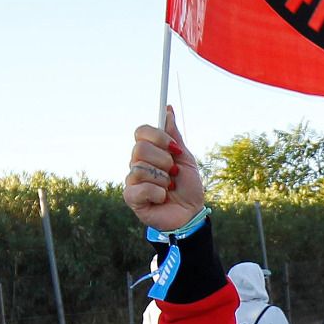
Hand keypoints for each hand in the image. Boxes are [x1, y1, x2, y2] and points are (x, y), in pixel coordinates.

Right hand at [123, 107, 204, 232]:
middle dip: (164, 161)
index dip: (159, 137)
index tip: (175, 149)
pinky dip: (158, 193)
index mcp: (149, 151)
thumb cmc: (188, 187)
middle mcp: (137, 163)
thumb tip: (168, 110)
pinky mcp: (131, 198)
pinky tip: (162, 199)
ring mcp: (132, 180)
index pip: (141, 131)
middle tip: (174, 173)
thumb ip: (174, 136)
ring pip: (140, 169)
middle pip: (139, 149)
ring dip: (163, 179)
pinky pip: (141, 188)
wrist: (192, 213)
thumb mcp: (185, 158)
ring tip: (170, 188)